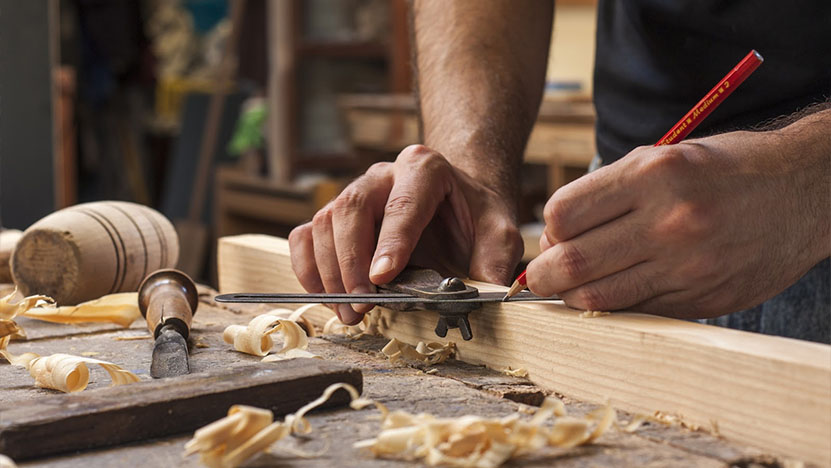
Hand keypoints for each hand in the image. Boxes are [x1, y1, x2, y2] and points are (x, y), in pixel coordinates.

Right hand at [289, 145, 522, 324]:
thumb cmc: (476, 215)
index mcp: (425, 169)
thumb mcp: (500, 232)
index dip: (390, 243)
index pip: (403, 204)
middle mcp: (383, 175)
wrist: (458, 200)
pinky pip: (306, 236)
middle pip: (351, 211)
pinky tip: (326, 297)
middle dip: (351, 264)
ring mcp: (354, 192)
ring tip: (349, 313)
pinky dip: (308, 269)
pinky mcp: (336, 214)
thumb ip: (496, 260)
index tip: (381, 278)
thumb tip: (487, 294)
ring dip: (329, 274)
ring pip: (323, 224)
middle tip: (361, 305)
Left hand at [526, 130, 829, 318]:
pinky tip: (614, 291)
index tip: (552, 235)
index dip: (548, 229)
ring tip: (572, 286)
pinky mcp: (703, 298)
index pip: (564, 213)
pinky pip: (637, 311)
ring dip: (573, 296)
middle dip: (544, 274)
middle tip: (541, 275)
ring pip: (598, 297)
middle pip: (573, 262)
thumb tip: (556, 236)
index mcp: (654, 174)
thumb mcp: (663, 157)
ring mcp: (688, 266)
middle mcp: (670, 221)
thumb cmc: (722, 169)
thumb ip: (608, 193)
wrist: (802, 191)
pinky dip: (614, 306)